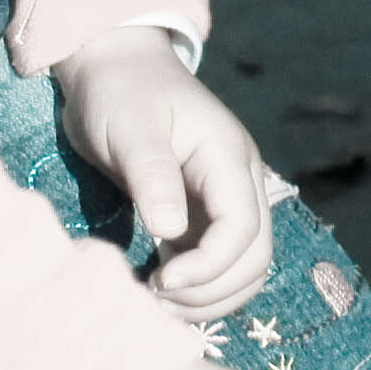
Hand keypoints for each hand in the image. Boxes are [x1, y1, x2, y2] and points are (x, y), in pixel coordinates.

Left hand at [52, 26, 273, 319]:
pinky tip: (158, 286)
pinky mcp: (204, 214)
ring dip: (208, 297)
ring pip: (243, 268)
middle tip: (155, 299)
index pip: (242, 228)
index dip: (208, 266)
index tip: (158, 280)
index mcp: (228, 158)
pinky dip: (197, 287)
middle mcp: (239, 183)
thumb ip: (152, 175)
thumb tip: (170, 229)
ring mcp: (224, 200)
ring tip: (156, 300)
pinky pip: (218, 263)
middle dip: (211, 291)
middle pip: (255, 258)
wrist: (116, 69)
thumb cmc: (120, 92)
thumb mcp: (130, 128)